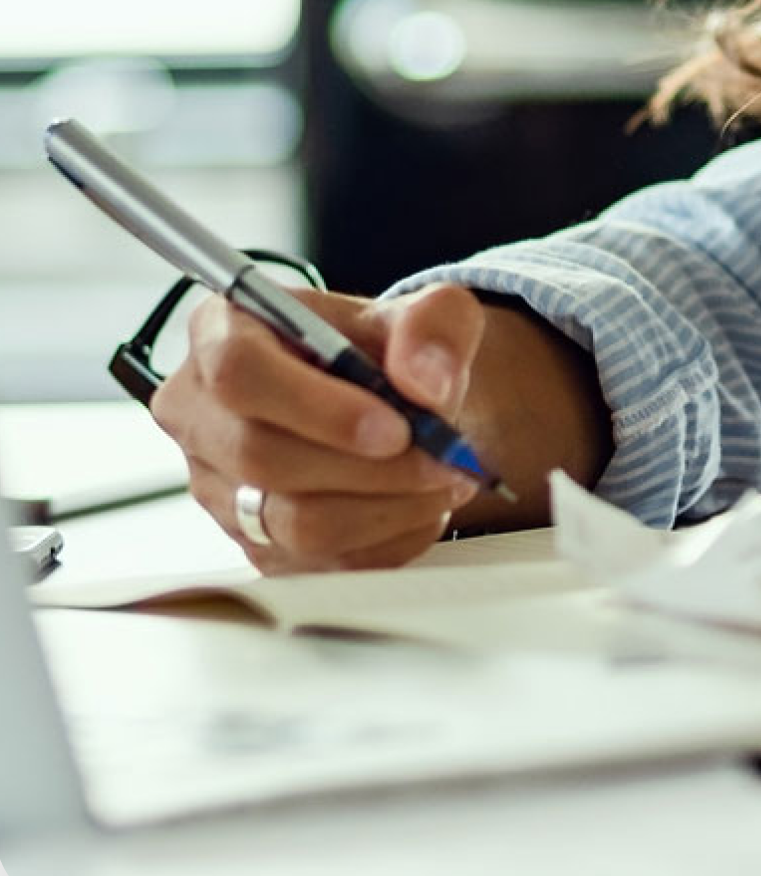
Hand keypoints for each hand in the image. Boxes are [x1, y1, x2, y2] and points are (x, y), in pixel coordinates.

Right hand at [148, 285, 490, 572]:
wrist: (396, 403)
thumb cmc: (393, 351)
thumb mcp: (432, 313)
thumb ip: (436, 327)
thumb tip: (426, 383)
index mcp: (224, 330)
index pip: (238, 371)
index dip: (316, 406)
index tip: (395, 428)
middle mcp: (200, 411)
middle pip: (261, 457)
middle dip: (370, 467)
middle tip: (444, 460)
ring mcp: (216, 485)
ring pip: (290, 522)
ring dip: (385, 508)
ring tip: (445, 480)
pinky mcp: (249, 542)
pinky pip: (314, 562)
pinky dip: (385, 541)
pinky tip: (422, 507)